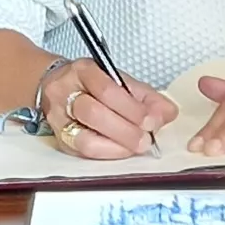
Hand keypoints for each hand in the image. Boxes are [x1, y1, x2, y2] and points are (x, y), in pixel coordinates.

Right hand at [42, 60, 175, 160]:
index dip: (131, 108)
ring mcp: (57, 117)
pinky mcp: (58, 139)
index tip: (152, 121)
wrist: (57, 87)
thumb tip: (168, 114)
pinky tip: (120, 151)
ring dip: (115, 145)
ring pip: (82, 137)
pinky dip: (104, 153)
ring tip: (136, 147)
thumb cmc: (92, 85)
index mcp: (83, 70)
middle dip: (125, 130)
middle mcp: (64, 92)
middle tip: (146, 140)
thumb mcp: (120, 82)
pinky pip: (80, 152)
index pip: (106, 89)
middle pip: (92, 112)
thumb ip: (146, 97)